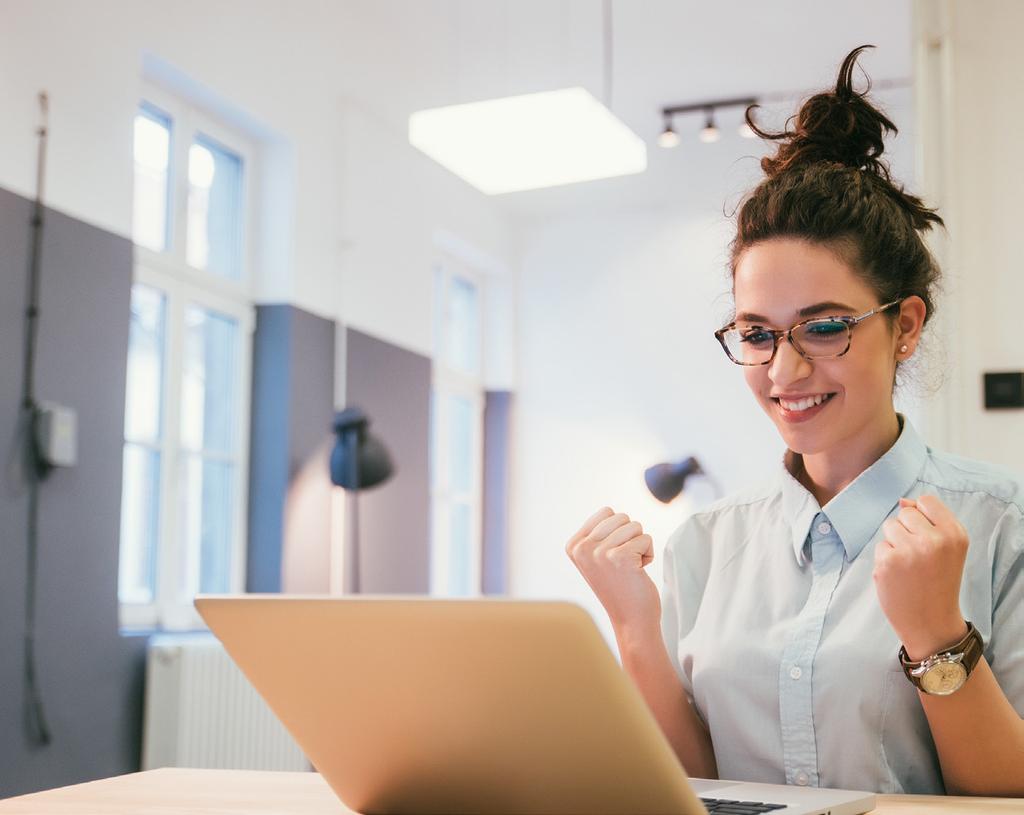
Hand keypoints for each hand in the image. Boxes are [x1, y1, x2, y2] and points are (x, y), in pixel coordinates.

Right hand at [565, 507, 660, 635]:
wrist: (631, 621)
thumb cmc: (619, 586)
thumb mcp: (596, 558)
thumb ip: (597, 535)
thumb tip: (609, 511)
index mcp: (574, 545)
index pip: (606, 512)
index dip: (618, 531)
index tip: (613, 556)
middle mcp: (583, 548)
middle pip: (621, 516)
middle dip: (630, 537)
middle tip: (624, 563)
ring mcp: (600, 553)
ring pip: (635, 526)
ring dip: (639, 545)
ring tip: (631, 568)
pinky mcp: (621, 557)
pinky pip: (646, 538)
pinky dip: (648, 554)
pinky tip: (639, 572)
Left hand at [873, 494, 968, 660]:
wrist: (932, 623)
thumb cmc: (938, 582)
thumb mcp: (947, 549)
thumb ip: (929, 521)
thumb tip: (902, 500)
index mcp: (955, 534)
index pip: (926, 501)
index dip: (921, 516)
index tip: (926, 536)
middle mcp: (934, 540)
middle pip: (905, 513)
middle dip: (906, 531)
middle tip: (918, 557)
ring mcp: (909, 550)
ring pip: (889, 527)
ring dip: (894, 544)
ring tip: (909, 566)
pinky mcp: (887, 562)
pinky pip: (880, 546)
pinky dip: (885, 560)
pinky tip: (898, 576)